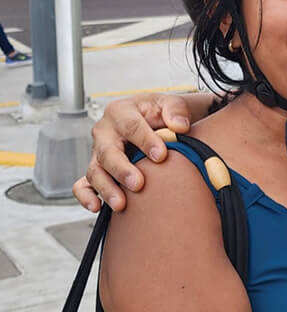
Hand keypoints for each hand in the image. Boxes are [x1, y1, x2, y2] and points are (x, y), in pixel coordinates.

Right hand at [74, 94, 192, 211]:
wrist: (155, 121)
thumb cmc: (161, 113)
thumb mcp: (171, 104)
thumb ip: (177, 110)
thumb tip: (179, 126)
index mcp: (121, 111)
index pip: (131, 126)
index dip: (145, 141)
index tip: (161, 156)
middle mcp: (105, 131)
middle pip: (107, 152)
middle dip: (121, 169)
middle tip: (138, 184)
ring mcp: (98, 152)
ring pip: (95, 171)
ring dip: (106, 188)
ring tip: (121, 204)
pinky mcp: (96, 169)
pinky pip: (82, 184)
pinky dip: (86, 196)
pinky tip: (97, 207)